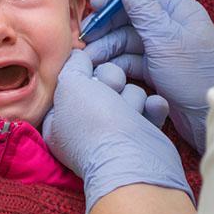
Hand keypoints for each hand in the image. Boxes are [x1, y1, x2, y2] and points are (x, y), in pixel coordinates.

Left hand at [42, 50, 190, 213]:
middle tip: (110, 95)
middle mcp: (87, 127)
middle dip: (110, 83)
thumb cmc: (95, 121)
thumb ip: (73, 64)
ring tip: (129, 115)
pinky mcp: (143, 134)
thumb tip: (79, 54)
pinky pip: (150, 106)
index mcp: (60, 120)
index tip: (88, 76)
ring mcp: (116, 132)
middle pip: (103, 82)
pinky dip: (153, 107)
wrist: (134, 159)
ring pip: (128, 91)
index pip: (72, 82)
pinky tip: (153, 109)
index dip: (83, 74)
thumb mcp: (70, 83)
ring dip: (131, 98)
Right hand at [83, 0, 213, 153]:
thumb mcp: (164, 37)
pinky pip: (131, 60)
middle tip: (86, 36)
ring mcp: (163, 49)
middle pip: (131, 14)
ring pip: (127, 39)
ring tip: (90, 59)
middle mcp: (170, 26)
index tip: (97, 5)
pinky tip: (103, 71)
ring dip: (107, 46)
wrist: (210, 119)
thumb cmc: (195, 75)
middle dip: (106, 23)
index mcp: (177, 9)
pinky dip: (116, 64)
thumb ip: (142, 5)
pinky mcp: (157, 71)